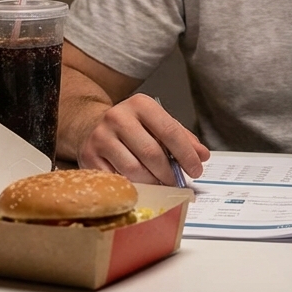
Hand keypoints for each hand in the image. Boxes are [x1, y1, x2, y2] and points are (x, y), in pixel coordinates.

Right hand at [76, 94, 208, 185]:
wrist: (91, 126)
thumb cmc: (132, 128)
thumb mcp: (157, 124)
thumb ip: (181, 138)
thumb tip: (202, 155)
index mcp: (140, 104)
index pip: (169, 131)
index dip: (186, 154)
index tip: (196, 170)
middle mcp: (118, 117)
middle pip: (151, 153)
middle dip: (169, 173)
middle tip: (178, 183)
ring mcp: (101, 137)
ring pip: (134, 170)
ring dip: (152, 182)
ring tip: (160, 185)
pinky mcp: (89, 157)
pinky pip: (117, 180)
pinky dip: (133, 187)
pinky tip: (140, 186)